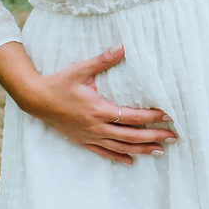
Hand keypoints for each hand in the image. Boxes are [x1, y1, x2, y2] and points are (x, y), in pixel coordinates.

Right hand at [20, 45, 177, 164]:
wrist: (36, 99)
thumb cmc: (59, 83)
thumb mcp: (81, 69)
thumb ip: (103, 60)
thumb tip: (122, 47)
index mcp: (99, 110)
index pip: (132, 116)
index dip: (152, 117)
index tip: (168, 115)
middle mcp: (97, 127)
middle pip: (131, 136)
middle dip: (154, 136)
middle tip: (173, 137)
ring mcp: (90, 137)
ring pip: (120, 147)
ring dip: (141, 149)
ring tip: (160, 151)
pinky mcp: (82, 141)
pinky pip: (104, 153)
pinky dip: (119, 157)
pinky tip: (131, 161)